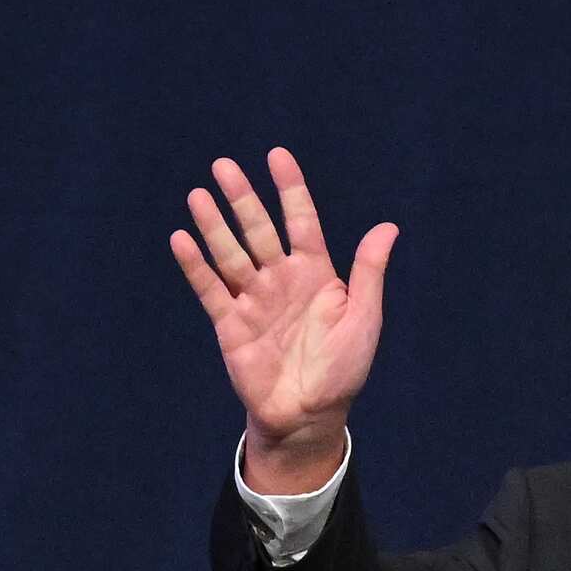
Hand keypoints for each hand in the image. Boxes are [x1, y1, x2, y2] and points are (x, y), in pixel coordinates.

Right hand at [172, 148, 397, 486]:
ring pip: (230, 253)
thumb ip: (369, 272)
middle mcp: (282, 281)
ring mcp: (254, 300)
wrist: (309, 415)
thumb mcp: (363, 318)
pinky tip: (181, 238)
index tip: (277, 155)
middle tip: (224, 165)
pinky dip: (196, 265)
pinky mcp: (230, 324)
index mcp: (317, 276)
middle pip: (259, 231)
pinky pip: (210, 288)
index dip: (291, 189)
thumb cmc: (343, 369)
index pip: (302, 222)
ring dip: (214, 224)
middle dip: (242, 198)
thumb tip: (389, 227)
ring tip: (200, 194)